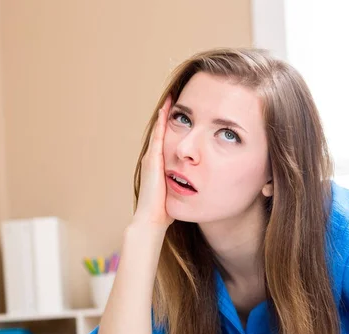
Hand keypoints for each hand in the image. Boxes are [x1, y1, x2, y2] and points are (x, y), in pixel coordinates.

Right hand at [133, 95, 173, 228]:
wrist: (152, 220)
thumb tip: (196, 187)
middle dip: (168, 116)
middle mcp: (154, 159)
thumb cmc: (165, 211)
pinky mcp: (153, 159)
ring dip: (165, 114)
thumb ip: (183, 186)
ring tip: (172, 97)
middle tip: (176, 97)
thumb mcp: (176, 193)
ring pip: (159, 130)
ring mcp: (152, 158)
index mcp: (160, 167)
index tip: (183, 114)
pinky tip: (167, 108)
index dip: (173, 128)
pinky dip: (162, 121)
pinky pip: (159, 135)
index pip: (167, 142)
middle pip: (162, 132)